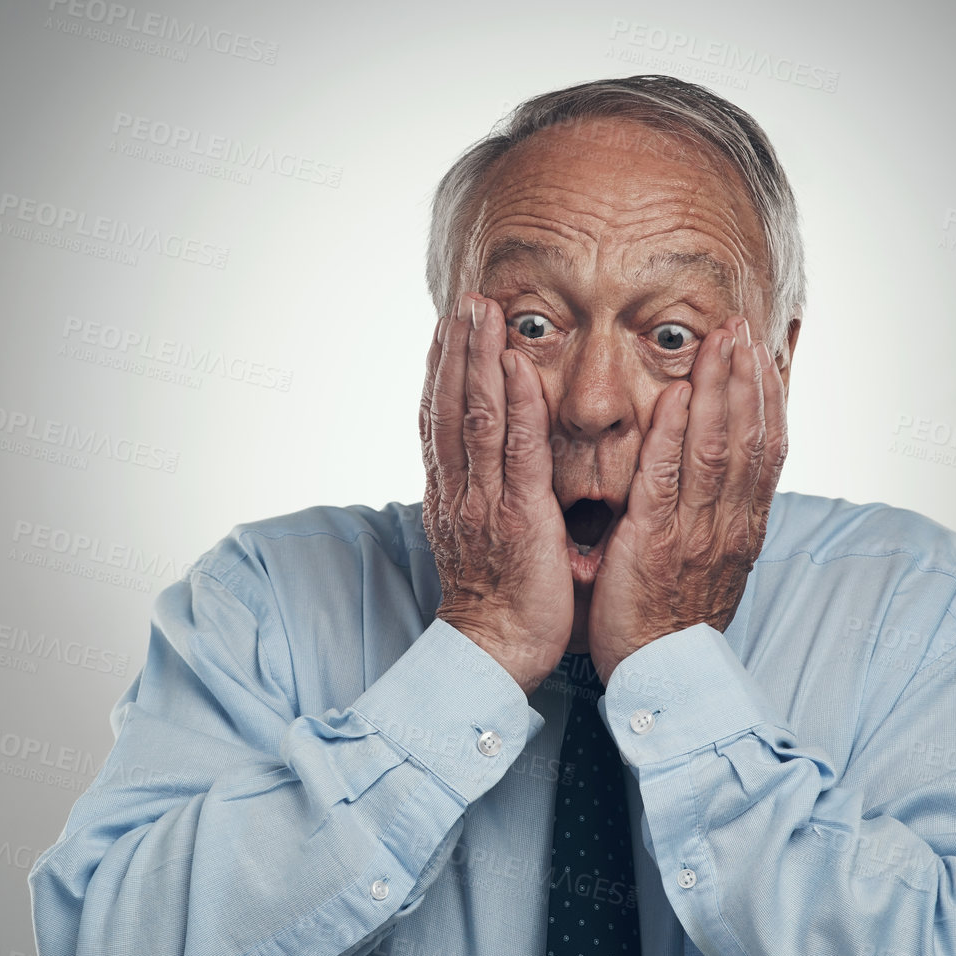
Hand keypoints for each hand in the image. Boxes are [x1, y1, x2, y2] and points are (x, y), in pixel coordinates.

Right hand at [421, 292, 572, 694]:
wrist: (492, 654)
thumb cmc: (496, 606)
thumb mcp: (479, 544)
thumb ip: (481, 502)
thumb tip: (484, 476)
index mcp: (450, 497)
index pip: (438, 421)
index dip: (441, 371)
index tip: (447, 328)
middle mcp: (458, 491)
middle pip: (449, 407)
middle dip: (456, 349)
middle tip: (464, 301)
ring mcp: (483, 501)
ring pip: (476, 416)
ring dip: (479, 358)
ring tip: (482, 311)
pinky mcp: (517, 515)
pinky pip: (516, 450)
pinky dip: (516, 404)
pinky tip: (516, 365)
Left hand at [587, 316, 787, 683]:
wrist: (661, 677)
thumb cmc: (674, 623)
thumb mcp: (711, 566)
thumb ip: (718, 519)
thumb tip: (727, 484)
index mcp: (743, 528)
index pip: (766, 451)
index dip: (766, 400)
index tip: (762, 356)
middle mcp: (729, 525)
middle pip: (748, 438)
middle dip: (745, 378)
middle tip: (741, 328)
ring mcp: (696, 534)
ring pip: (715, 449)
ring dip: (718, 391)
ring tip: (718, 343)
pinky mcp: (656, 544)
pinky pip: (667, 480)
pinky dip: (671, 435)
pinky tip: (674, 396)